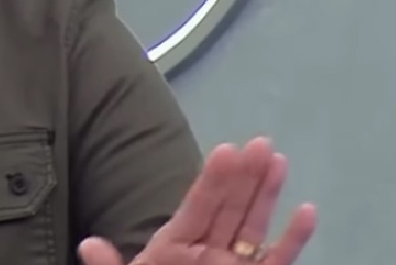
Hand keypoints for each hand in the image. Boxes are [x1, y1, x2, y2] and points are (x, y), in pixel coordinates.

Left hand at [78, 137, 316, 264]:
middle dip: (244, 176)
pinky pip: (277, 261)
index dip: (212, 181)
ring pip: (253, 227)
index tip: (227, 150)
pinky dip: (293, 239)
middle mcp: (206, 253)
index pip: (196, 207)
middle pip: (228, 208)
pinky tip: (307, 211)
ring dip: (267, 195)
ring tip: (278, 160)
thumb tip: (88, 245)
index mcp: (172, 250)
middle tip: (261, 142)